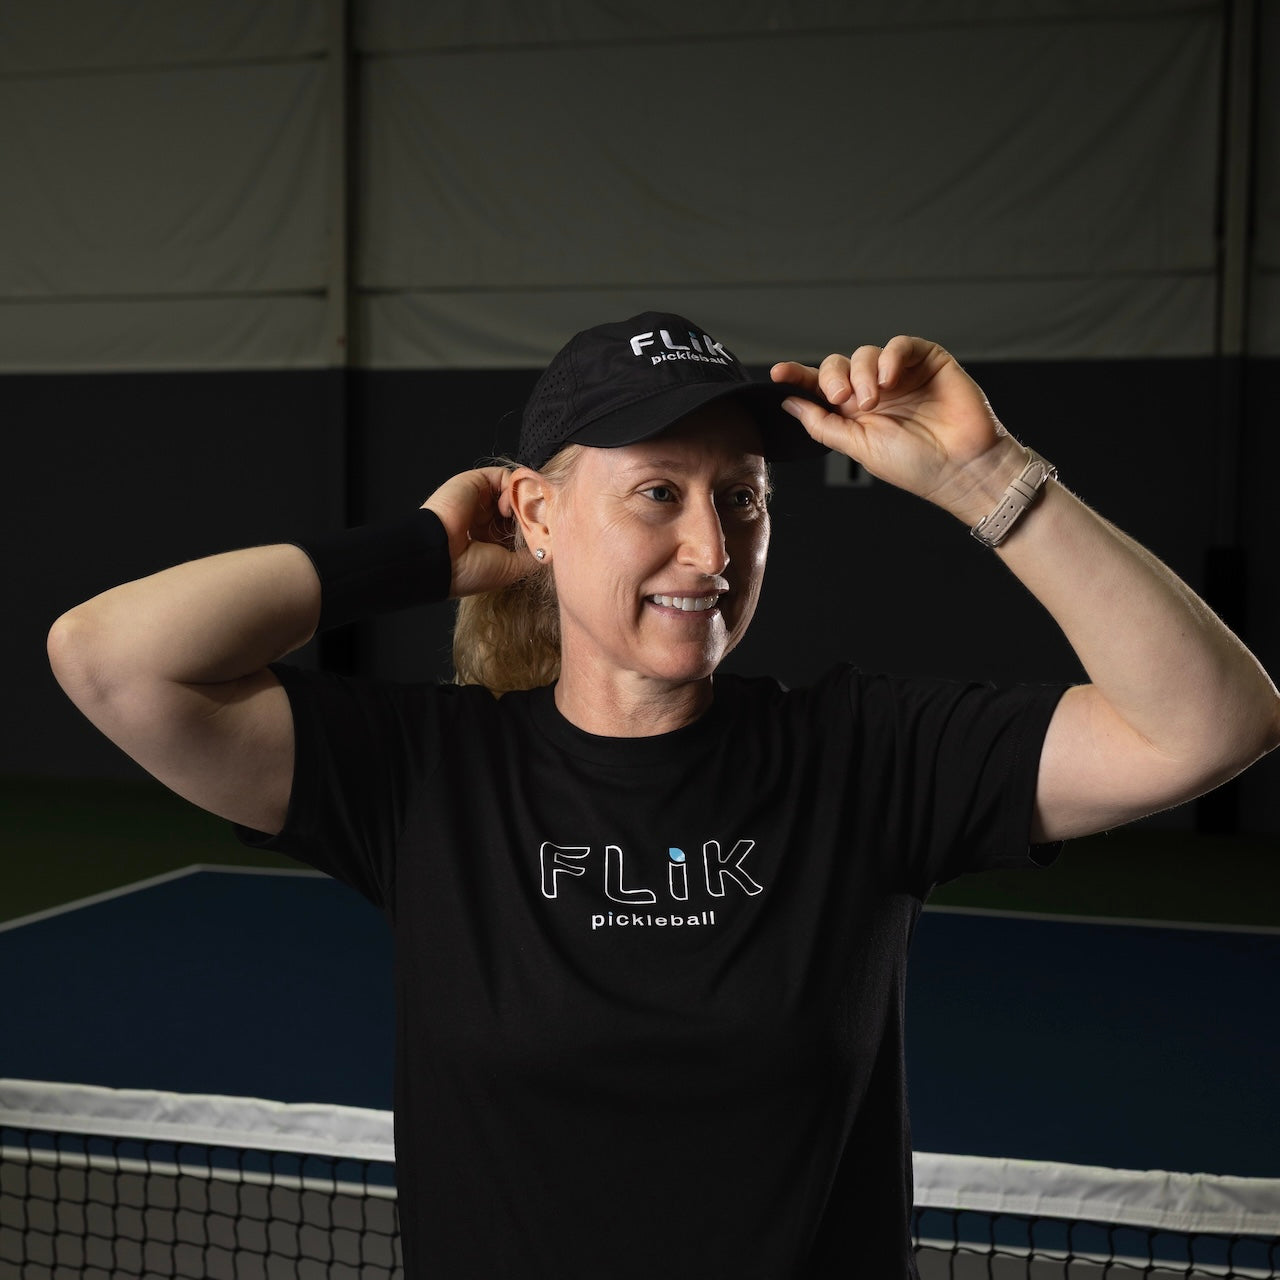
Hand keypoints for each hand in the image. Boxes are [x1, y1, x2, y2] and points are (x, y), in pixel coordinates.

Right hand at [421, 467, 535, 598]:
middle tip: (541, 523)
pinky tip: (509, 508)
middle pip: (521, 506)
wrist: (441, 556)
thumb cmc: (470, 569)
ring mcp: (481, 500)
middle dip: (534, 513)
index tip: (547, 535)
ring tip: (522, 518)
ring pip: (515, 491)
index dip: (537, 528)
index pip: (522, 526)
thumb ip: (532, 555)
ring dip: (524, 502)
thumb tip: (552, 547)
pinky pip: (505, 477)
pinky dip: (513, 488)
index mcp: (492, 540)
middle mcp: (487, 519)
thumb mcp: (510, 569)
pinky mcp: (476, 482)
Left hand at [772, 336, 1024, 522]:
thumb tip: (790, 403)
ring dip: (862, 371)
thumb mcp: (858, 448)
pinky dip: (889, 356)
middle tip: (842, 398)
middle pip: (839, 365)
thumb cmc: (915, 465)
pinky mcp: (928, 361)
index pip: (820, 388)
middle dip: (833, 377)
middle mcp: (875, 391)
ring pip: (866, 353)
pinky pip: (900, 345)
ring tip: (874, 398)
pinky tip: (889, 380)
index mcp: (855, 413)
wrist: (961, 468)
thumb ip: (823, 424)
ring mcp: (901, 375)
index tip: (777, 373)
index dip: (798, 377)